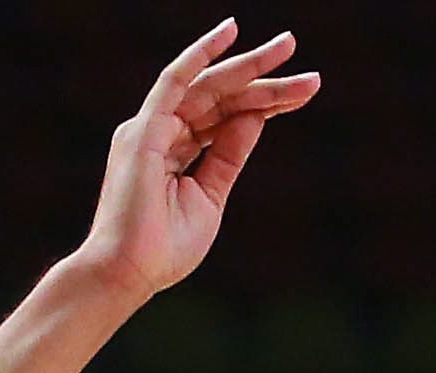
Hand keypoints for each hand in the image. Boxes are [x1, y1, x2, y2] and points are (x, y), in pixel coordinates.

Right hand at [77, 22, 321, 300]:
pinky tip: (229, 36)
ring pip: (208, 85)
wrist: (129, 273)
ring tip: (286, 47)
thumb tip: (255, 118)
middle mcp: (161, 130)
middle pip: (221, 94)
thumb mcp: (210, 197)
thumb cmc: (164, 247)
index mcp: (175, 148)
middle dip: (262, 72)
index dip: (266, 101)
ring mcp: (151, 128)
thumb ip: (229, 155)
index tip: (305, 90)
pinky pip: (175, 82)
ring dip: (248, 65)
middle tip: (295, 46)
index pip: (226, 115)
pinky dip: (200, 57)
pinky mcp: (145, 131)